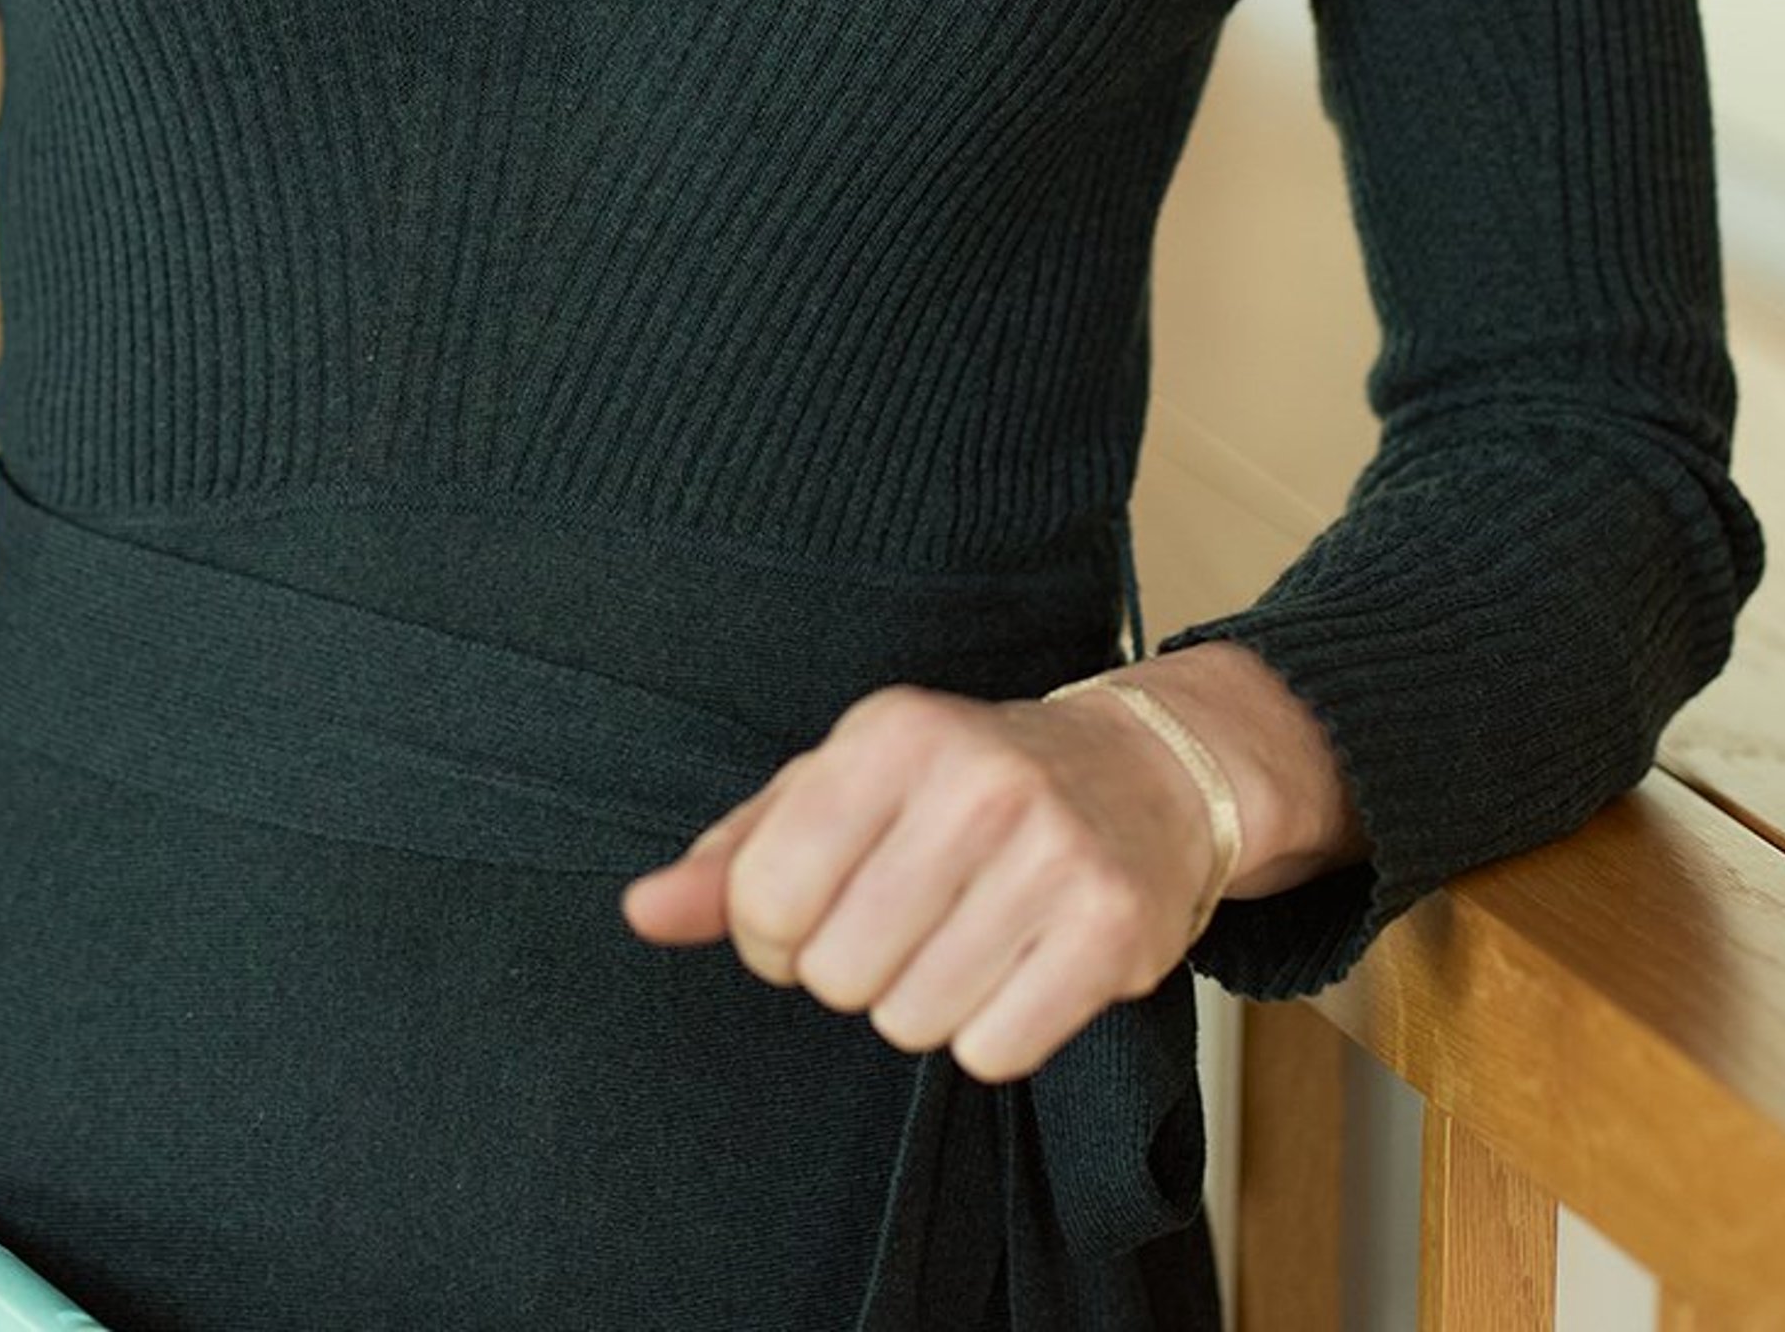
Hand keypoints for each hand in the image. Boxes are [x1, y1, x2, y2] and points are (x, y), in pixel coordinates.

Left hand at [617, 643, 1352, 1084]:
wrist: (1145, 773)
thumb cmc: (964, 787)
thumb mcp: (844, 787)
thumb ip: (735, 854)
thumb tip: (638, 912)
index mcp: (889, 732)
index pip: (765, 902)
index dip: (778, 936)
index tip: (824, 908)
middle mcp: (974, 780)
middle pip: (836, 974)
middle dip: (859, 969)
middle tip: (914, 918)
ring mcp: (1052, 852)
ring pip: (912, 1021)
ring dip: (928, 1002)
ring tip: (971, 935)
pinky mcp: (1114, 929)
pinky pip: (995, 1052)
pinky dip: (997, 1032)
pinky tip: (1023, 966)